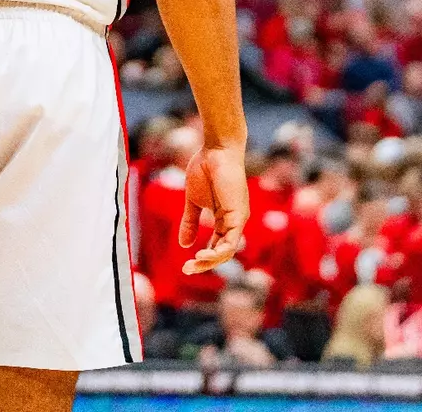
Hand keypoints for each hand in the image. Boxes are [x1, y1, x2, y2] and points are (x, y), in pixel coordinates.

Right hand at [180, 143, 248, 273]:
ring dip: (211, 261)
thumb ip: (189, 222)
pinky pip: (231, 240)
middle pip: (222, 252)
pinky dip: (219, 250)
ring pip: (228, 250)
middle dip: (205, 264)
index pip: (216, 245)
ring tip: (194, 263)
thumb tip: (183, 245)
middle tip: (187, 270)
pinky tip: (204, 253)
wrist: (215, 150)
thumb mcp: (193, 201)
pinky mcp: (239, 215)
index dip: (202, 258)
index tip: (185, 266)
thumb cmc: (205, 170)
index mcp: (224, 219)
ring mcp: (238, 220)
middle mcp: (234, 222)